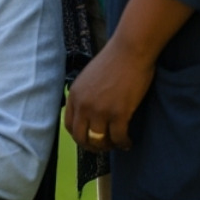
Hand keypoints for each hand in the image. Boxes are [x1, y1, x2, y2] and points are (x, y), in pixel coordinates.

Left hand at [65, 38, 154, 153]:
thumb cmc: (113, 62)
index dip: (79, 137)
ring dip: (109, 146)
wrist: (129, 52)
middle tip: (104, 147)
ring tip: (117, 144)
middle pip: (81, 137)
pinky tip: (128, 142)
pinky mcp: (119, 113)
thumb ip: (84, 95)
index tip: (89, 140)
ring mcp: (100, 111)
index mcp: (74, 96)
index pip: (70, 126)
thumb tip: (87, 112)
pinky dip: (124, 143)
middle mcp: (84, 105)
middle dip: (92, 147)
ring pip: (99, 140)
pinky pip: (118, 137)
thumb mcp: (88, 78)